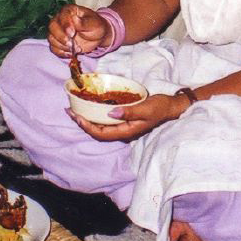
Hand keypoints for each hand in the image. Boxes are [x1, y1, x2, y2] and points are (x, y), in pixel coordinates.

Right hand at [48, 4, 108, 58]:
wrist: (97, 37)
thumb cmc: (96, 26)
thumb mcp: (94, 23)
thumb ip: (84, 22)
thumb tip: (74, 19)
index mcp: (70, 10)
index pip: (63, 15)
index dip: (65, 24)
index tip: (72, 33)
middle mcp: (60, 19)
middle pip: (52, 26)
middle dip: (61, 37)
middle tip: (71, 44)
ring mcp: (57, 30)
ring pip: (51, 38)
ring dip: (62, 46)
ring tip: (77, 48)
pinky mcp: (57, 41)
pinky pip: (53, 47)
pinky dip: (61, 52)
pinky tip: (71, 53)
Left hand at [68, 93, 187, 141]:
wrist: (171, 107)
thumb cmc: (160, 107)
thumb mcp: (146, 108)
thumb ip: (130, 111)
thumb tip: (110, 113)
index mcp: (126, 131)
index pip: (100, 133)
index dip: (86, 126)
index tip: (76, 116)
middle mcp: (122, 132)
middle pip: (97, 131)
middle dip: (82, 122)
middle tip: (70, 111)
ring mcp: (123, 126)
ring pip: (100, 126)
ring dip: (87, 119)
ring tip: (76, 109)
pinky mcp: (124, 120)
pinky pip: (106, 120)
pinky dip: (96, 114)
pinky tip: (92, 106)